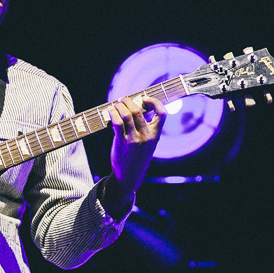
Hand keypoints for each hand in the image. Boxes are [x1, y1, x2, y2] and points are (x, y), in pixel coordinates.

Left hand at [100, 96, 166, 211]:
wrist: (129, 174)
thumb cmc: (138, 157)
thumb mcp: (149, 144)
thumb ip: (147, 129)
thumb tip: (138, 109)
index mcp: (156, 135)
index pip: (162, 113)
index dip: (154, 102)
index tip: (144, 98)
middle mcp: (146, 136)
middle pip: (138, 110)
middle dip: (129, 101)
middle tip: (122, 99)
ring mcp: (134, 139)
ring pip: (126, 115)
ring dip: (119, 106)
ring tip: (115, 104)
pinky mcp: (121, 142)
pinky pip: (117, 123)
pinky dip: (113, 113)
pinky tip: (110, 111)